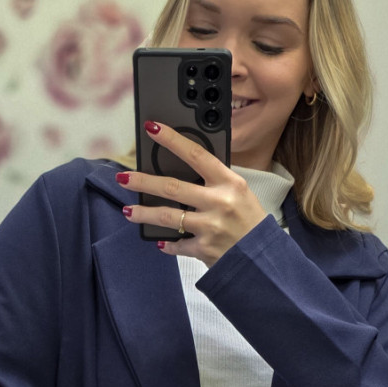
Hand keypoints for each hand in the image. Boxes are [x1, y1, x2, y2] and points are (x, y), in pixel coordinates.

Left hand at [116, 121, 267, 267]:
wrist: (263, 258)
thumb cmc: (250, 221)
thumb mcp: (240, 193)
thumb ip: (215, 182)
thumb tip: (183, 170)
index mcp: (229, 183)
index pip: (196, 155)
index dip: (172, 140)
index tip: (152, 128)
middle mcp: (219, 202)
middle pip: (172, 187)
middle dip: (143, 182)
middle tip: (123, 177)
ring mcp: (210, 227)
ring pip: (167, 216)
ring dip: (143, 214)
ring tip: (128, 211)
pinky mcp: (204, 249)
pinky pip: (177, 245)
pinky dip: (167, 244)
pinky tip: (160, 241)